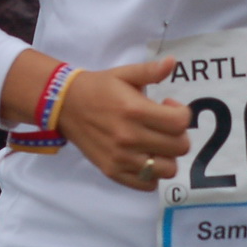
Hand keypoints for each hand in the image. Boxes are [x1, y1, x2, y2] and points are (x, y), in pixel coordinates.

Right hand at [55, 58, 191, 191]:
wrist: (65, 105)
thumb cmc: (98, 87)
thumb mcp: (124, 74)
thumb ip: (151, 70)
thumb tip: (172, 62)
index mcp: (135, 111)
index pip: (180, 123)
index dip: (182, 113)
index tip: (168, 107)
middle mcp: (130, 138)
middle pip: (179, 147)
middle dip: (178, 134)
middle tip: (164, 125)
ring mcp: (121, 159)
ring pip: (167, 170)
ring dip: (168, 156)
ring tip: (156, 143)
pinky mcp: (113, 172)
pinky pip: (147, 184)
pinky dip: (152, 173)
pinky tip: (145, 157)